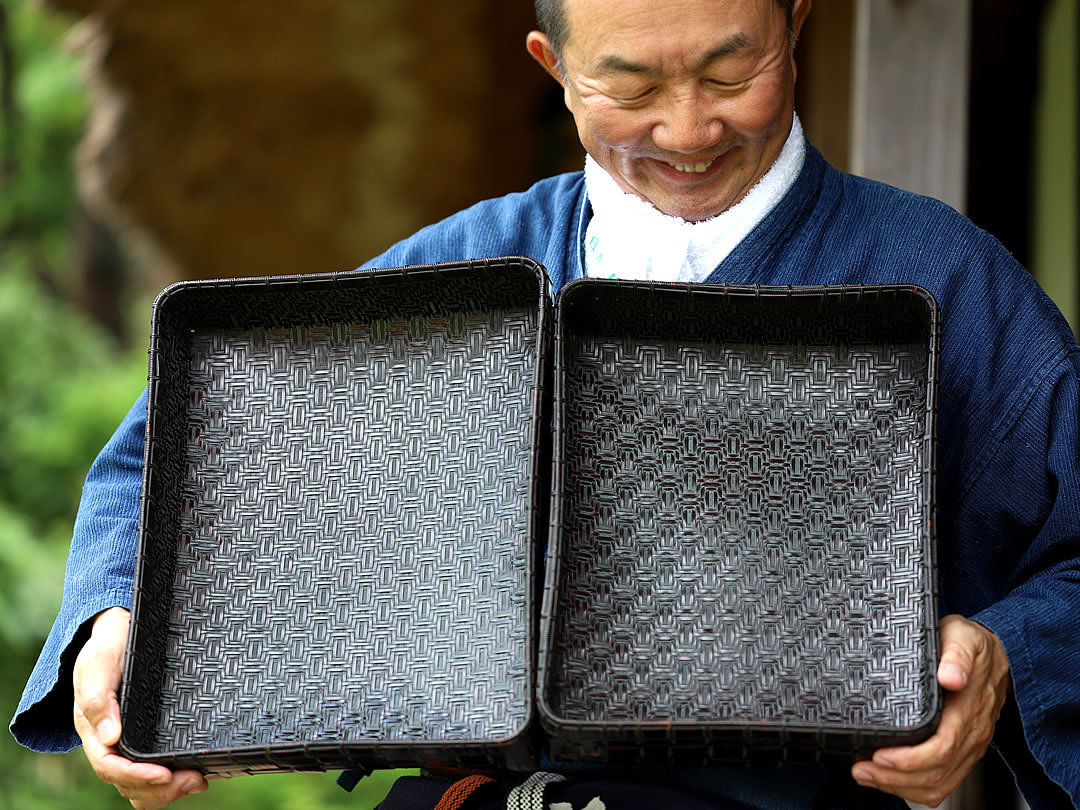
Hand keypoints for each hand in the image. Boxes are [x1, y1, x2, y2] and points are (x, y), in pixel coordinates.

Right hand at [73, 607, 208, 808]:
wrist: (120, 630)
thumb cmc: (109, 646)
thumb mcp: (97, 664)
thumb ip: (99, 698)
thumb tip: (111, 736)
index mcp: (94, 729)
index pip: (110, 766)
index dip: (136, 776)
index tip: (164, 774)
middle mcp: (111, 742)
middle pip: (128, 784)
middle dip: (159, 789)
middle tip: (194, 780)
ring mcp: (129, 742)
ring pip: (141, 785)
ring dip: (168, 791)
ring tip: (199, 781)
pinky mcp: (147, 737)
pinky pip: (155, 771)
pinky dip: (173, 780)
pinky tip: (198, 773)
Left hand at [850, 614, 1010, 806]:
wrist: (998, 655)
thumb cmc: (973, 644)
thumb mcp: (963, 636)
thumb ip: (957, 655)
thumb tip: (951, 676)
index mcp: (969, 709)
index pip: (943, 747)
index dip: (911, 758)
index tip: (880, 755)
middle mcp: (972, 734)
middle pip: (936, 773)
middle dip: (895, 777)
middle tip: (861, 769)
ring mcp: (969, 746)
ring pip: (939, 784)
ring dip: (900, 786)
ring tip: (867, 776)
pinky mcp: (962, 751)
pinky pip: (943, 782)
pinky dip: (913, 788)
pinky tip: (888, 779)